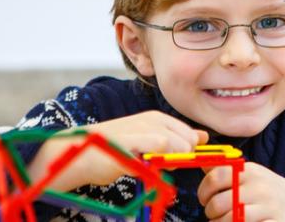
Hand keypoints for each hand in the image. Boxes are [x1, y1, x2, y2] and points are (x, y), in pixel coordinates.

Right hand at [27, 110, 208, 190]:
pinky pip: (159, 147)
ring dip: (169, 162)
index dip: (187, 153)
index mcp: (158, 118)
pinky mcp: (131, 142)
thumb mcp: (150, 141)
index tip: (170, 161)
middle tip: (156, 163)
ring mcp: (141, 129)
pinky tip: (140, 165)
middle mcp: (152, 119)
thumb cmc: (116, 150)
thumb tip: (204, 137)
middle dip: (180, 158)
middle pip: (189, 142)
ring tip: (146, 163)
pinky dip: (156, 162)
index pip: (192, 136)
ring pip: (177, 145)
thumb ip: (177, 138)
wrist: (81, 153)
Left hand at [197, 162, 284, 221]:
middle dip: (210, 212)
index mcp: (249, 171)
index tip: (204, 198)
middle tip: (213, 214)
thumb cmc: (265, 189)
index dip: (203, 190)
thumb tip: (199, 159)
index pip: (216, 177)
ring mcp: (268, 207)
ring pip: (231, 220)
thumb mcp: (248, 173)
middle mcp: (258, 187)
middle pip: (219, 203)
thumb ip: (224, 168)